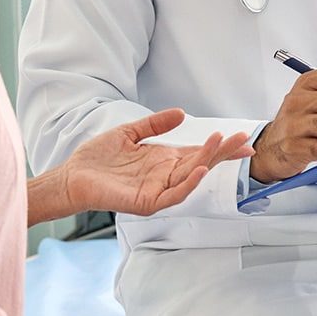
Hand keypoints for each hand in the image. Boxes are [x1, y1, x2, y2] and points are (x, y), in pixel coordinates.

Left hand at [62, 109, 253, 215]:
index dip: (220, 147)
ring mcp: (158, 190)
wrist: (73, 176)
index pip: (198, 153)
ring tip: (220, 144)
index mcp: (163, 161)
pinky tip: (199, 169)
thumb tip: (181, 113)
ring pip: (190, 177)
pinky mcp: (147, 202)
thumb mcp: (130, 133)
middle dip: (222, 151)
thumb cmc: (98, 159)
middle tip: (243, 139)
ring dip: (208, 161)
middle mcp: (165, 176)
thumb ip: (155, 123)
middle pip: (201, 163)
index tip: (243, 138)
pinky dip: (188, 183)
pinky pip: (173, 195)